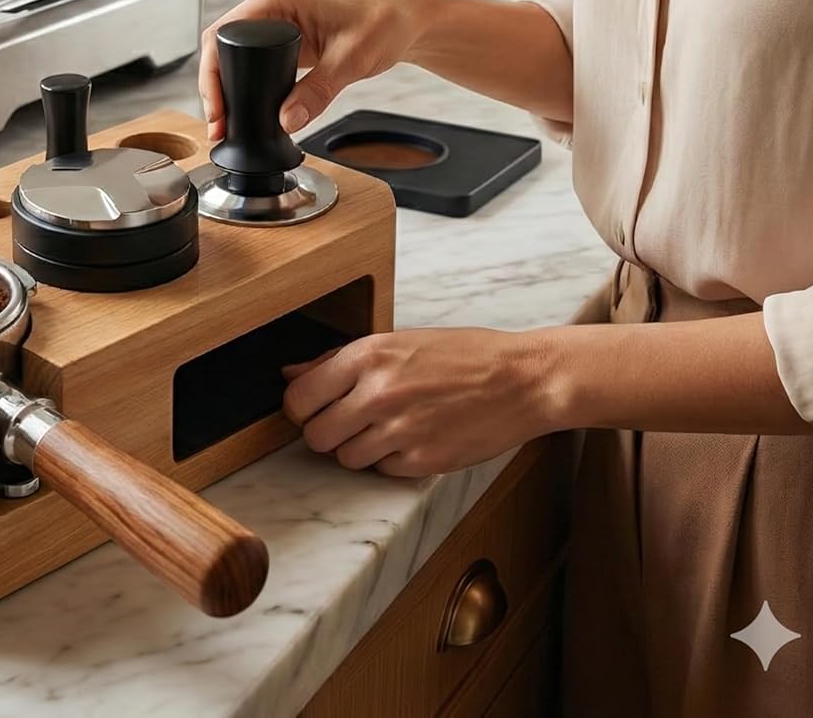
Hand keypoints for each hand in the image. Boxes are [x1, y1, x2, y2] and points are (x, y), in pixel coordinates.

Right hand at [198, 0, 422, 139]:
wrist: (405, 21)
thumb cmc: (383, 22)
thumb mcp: (351, 60)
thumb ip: (317, 91)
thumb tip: (286, 120)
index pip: (224, 34)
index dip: (212, 73)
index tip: (217, 108)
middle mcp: (268, 4)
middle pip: (220, 44)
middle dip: (214, 85)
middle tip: (219, 124)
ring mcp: (273, 19)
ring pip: (231, 53)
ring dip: (225, 86)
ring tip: (226, 122)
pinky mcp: (282, 36)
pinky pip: (249, 59)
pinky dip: (242, 83)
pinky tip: (244, 107)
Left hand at [281, 327, 559, 476]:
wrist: (521, 380)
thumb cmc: (461, 355)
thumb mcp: (397, 341)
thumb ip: (337, 360)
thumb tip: (291, 374)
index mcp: (368, 356)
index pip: (299, 398)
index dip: (300, 409)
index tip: (310, 409)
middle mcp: (378, 393)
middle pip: (316, 436)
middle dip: (326, 433)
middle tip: (346, 423)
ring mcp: (401, 430)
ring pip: (346, 458)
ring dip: (358, 448)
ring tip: (385, 428)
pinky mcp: (423, 460)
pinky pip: (382, 470)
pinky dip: (390, 461)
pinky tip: (411, 438)